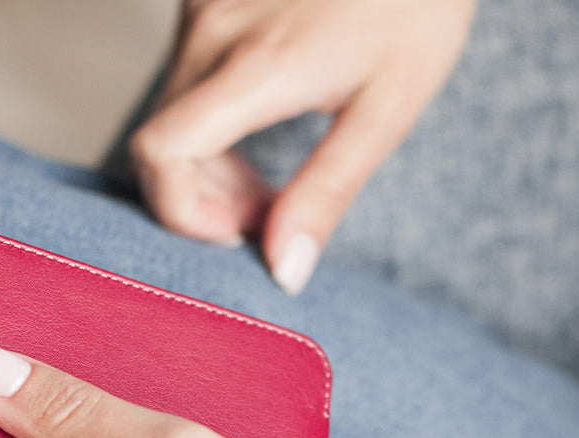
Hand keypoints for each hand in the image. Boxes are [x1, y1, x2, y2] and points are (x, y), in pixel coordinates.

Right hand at [130, 0, 476, 292]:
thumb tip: (283, 271)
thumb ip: (327, 194)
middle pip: (163, 147)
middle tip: (268, 211)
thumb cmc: (416, 9)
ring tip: (267, 177)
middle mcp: (212, 29)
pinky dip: (210, 126)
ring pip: (169, 118)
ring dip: (209, 167)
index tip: (238, 231)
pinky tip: (260, 125)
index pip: (162, 153)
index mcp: (258, 65)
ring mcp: (201, 7)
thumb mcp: (385, 112)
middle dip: (206, 199)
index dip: (184, 212)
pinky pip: (183, 85)